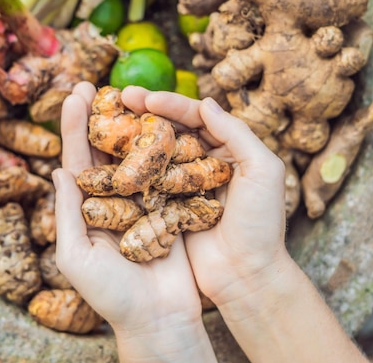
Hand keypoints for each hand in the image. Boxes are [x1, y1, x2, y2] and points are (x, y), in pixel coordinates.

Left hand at [53, 82, 216, 362]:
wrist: (159, 319)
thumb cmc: (112, 296)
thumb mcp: (77, 257)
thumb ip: (67, 214)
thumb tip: (58, 169)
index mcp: (87, 208)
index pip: (79, 159)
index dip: (76, 125)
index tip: (77, 93)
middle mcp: (115, 199)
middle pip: (108, 149)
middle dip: (105, 116)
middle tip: (103, 82)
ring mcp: (144, 201)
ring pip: (140, 156)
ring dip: (137, 125)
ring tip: (136, 94)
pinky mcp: (172, 208)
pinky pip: (170, 173)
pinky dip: (169, 148)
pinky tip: (169, 123)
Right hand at [121, 86, 291, 305]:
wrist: (247, 275)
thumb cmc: (261, 224)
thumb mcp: (263, 171)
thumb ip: (237, 133)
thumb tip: (206, 102)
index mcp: (230, 150)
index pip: (197, 117)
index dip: (171, 104)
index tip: (145, 98)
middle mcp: (206, 163)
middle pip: (173, 129)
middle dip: (146, 112)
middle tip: (119, 97)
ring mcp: (185, 185)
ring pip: (157, 152)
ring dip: (135, 135)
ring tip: (109, 120)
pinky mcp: (170, 206)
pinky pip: (149, 181)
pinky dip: (132, 168)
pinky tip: (111, 157)